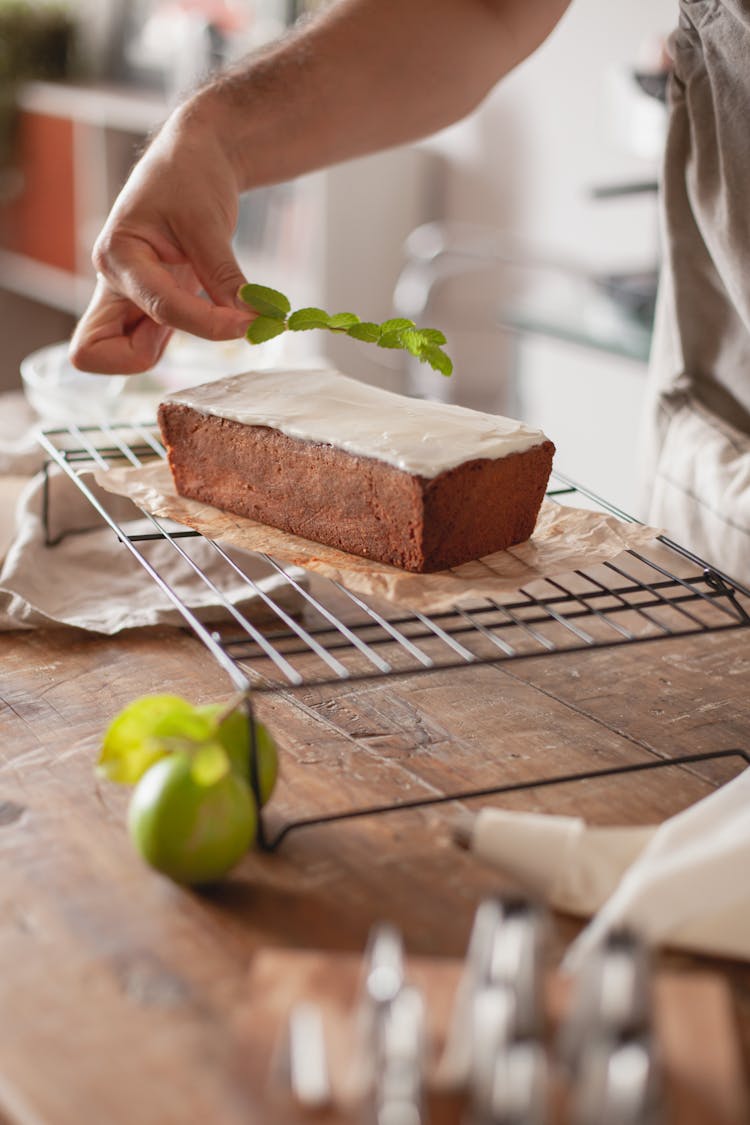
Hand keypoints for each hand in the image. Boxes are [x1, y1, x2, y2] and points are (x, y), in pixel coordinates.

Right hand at [69, 103, 252, 373]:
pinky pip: (149, 345)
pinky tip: (215, 316)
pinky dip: (183, 341)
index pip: (162, 309)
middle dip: (144, 356)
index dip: (206, 324)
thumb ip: (226, 278)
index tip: (247, 320)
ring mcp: (126, 298)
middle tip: (200, 326)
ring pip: (123, 355)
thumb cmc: (191, 177)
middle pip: (97, 352)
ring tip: (218, 315)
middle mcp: (113, 283)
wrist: (192, 159)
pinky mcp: (147, 306)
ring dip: (168, 350)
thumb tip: (253, 322)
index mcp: (118, 255)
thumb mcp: (210, 222)